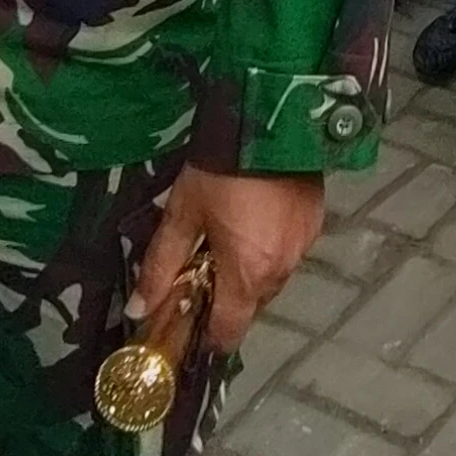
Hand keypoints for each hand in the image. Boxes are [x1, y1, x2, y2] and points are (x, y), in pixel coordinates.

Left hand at [134, 166, 323, 351]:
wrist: (269, 121)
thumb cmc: (219, 173)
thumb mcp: (182, 215)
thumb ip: (161, 266)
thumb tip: (139, 310)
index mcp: (246, 276)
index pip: (228, 333)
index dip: (206, 334)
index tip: (189, 318)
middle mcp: (280, 272)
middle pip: (250, 306)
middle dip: (227, 296)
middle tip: (204, 263)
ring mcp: (302, 248)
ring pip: (271, 279)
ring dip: (251, 270)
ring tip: (232, 234)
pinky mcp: (315, 225)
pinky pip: (289, 253)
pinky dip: (271, 246)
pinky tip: (258, 218)